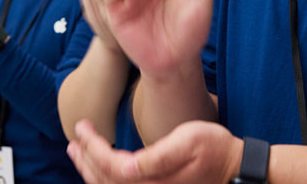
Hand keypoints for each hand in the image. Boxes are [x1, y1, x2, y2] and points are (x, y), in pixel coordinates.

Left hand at [68, 119, 240, 183]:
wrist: (232, 165)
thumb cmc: (213, 148)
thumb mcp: (188, 141)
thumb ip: (157, 157)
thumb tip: (127, 167)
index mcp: (155, 179)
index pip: (112, 169)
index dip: (93, 150)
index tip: (83, 128)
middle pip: (105, 181)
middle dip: (85, 159)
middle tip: (74, 137)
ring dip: (89, 169)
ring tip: (77, 150)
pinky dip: (103, 177)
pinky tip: (97, 165)